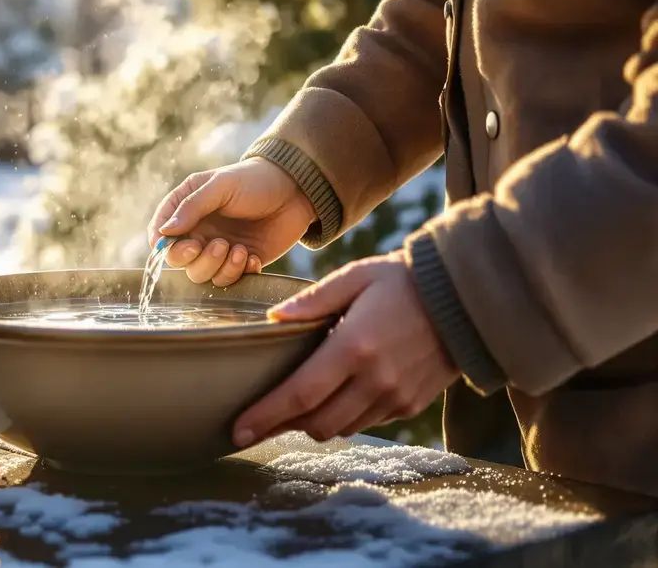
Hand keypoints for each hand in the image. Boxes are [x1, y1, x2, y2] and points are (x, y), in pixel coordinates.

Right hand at [147, 158, 316, 286]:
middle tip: (219, 245)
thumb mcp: (221, 186)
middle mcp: (198, 231)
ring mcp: (218, 249)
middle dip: (197, 259)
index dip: (165, 246)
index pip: (161, 232)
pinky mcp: (240, 262)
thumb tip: (165, 232)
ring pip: (203, 275)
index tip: (186, 246)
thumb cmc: (254, 180)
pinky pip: (230, 280)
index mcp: (186, 207)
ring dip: (220, 268)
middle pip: (180, 261)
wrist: (295, 191)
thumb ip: (192, 207)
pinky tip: (253, 256)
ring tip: (240, 250)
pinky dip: (240, 273)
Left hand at [231, 252, 459, 446]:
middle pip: (315, 423)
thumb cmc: (403, 281)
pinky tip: (332, 400)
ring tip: (290, 411)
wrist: (468, 299)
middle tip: (257, 421)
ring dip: (312, 423)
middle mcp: (375, 379)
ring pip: (339, 428)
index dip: (265, 416)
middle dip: (282, 426)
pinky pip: (364, 423)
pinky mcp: (410, 405)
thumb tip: (273, 319)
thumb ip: (313, 300)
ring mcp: (395, 396)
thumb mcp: (356, 277)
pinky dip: (342, 418)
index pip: (299, 395)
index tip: (238, 429)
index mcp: (354, 346)